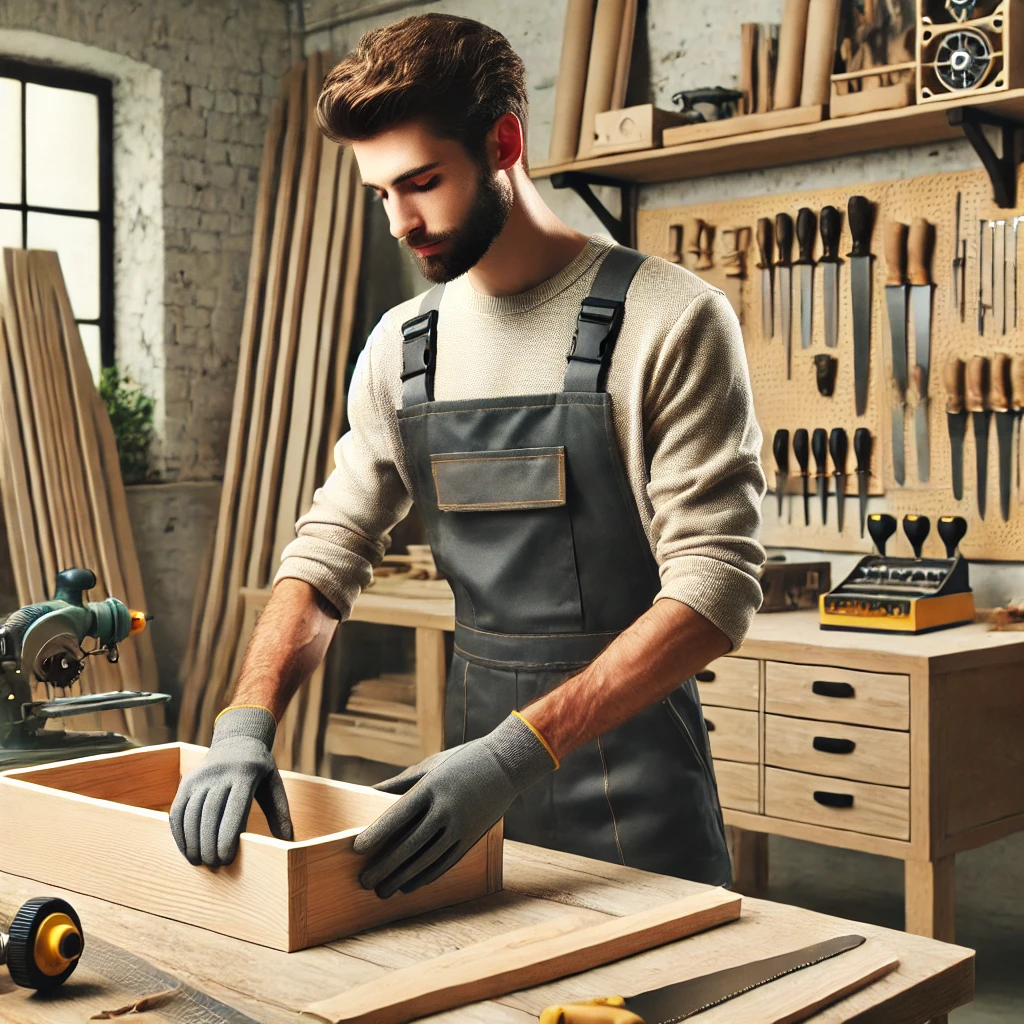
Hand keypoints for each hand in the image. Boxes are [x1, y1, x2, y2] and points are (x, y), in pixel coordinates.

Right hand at [169, 706, 292, 866]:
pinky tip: (186, 849)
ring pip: (191, 814)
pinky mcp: (186, 782)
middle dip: (209, 844)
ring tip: (199, 862)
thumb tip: (288, 842)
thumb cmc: (259, 769)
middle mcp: (220, 774)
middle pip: (209, 814)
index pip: (234, 809)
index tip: (227, 859)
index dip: (227, 837)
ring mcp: (200, 777)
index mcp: (245, 773)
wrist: (237, 740)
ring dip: (192, 842)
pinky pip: (178, 810)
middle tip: (214, 865)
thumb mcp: (274, 784)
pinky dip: (179, 833)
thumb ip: (280, 812)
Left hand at [353, 713, 555, 897]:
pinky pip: (445, 863)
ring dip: (401, 878)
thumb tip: (370, 793)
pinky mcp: (471, 838)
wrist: (506, 765)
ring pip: (425, 859)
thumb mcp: (431, 765)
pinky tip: (408, 886)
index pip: (397, 816)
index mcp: (431, 787)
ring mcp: (460, 826)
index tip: (356, 849)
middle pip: (409, 844)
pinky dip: (425, 877)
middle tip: (364, 881)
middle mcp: (445, 809)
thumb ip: (400, 783)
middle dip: (384, 865)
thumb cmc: (462, 761)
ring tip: (382, 890)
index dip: (376, 835)